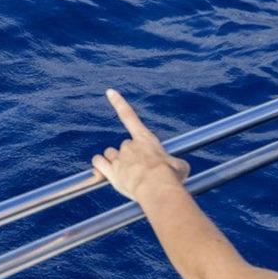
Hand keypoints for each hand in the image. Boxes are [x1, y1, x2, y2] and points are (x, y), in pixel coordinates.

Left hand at [90, 89, 189, 204]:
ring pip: (110, 154)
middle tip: (140, 169)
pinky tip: (105, 173)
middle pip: (123, 146)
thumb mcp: (179, 166)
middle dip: (129, 156)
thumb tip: (176, 168)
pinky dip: (99, 167)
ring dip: (114, 161)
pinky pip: (98, 163)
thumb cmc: (171, 176)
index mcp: (145, 139)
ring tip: (127, 174)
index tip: (109, 92)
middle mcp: (129, 146)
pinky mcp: (111, 172)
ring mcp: (119, 158)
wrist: (157, 187)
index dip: (118, 102)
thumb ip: (173, 163)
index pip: (129, 116)